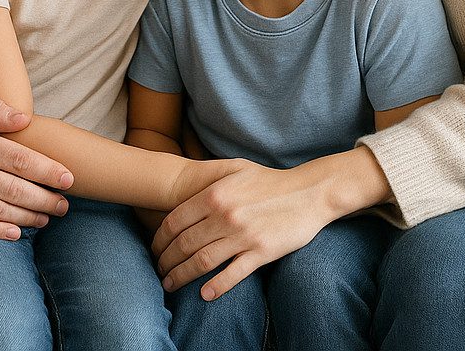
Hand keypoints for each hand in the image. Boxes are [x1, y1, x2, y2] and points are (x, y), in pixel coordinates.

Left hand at [153, 153, 379, 299]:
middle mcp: (224, 215)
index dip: (159, 239)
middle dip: (166, 261)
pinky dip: (215, 286)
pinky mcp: (261, 252)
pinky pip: (232, 274)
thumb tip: (183, 192)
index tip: (155, 249)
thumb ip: (210, 180)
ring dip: (181, 276)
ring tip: (171, 285)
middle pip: (183, 244)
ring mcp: (242, 235)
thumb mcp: (236, 169)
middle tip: (159, 271)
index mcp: (215, 194)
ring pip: (201, 261)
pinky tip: (204, 294)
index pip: (175, 221)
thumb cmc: (271, 181)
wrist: (309, 192)